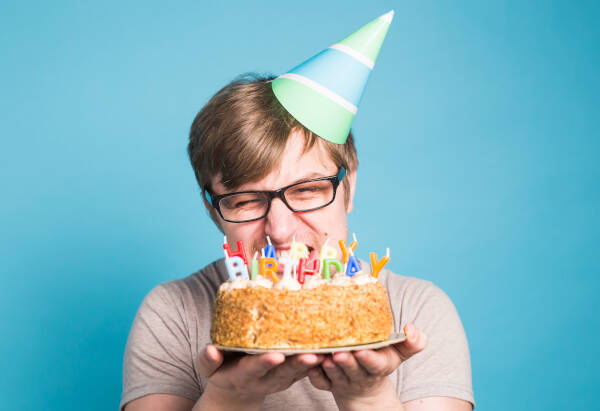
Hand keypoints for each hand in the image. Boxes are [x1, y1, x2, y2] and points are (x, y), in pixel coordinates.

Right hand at [197, 345, 323, 406]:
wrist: (237, 389)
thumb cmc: (222, 370)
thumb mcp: (210, 368)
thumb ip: (208, 360)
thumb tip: (210, 350)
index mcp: (244, 374)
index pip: (255, 368)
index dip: (265, 362)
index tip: (275, 355)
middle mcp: (266, 379)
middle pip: (284, 372)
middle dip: (297, 364)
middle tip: (311, 356)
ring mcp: (281, 379)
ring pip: (299, 372)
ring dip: (313, 363)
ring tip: (327, 353)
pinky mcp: (292, 377)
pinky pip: (307, 370)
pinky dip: (319, 362)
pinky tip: (331, 349)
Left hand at [307, 323, 426, 408]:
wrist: (365, 389)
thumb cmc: (381, 361)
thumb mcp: (399, 353)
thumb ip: (412, 342)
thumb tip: (411, 329)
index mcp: (378, 367)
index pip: (375, 365)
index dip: (368, 359)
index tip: (362, 351)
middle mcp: (360, 375)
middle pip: (352, 370)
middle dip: (346, 362)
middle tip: (338, 353)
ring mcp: (343, 380)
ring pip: (334, 375)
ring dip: (327, 367)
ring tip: (323, 356)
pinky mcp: (328, 383)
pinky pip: (319, 382)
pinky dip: (314, 374)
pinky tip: (308, 362)